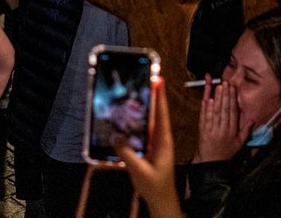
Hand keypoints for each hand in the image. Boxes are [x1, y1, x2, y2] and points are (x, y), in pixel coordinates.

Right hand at [116, 78, 181, 217]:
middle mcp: (161, 139)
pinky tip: (130, 117)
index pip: (162, 113)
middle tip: (147, 79)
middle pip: (156, 113)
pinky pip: (144, 131)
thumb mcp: (140, 171)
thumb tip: (116, 137)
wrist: (162, 201)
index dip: (160, 96)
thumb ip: (128, 155)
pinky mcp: (150, 149)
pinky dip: (138, 122)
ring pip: (150, 121)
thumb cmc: (156, 188)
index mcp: (163, 141)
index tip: (158, 79)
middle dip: (153, 96)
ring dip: (145, 107)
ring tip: (138, 92)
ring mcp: (156, 143)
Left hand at [195, 79, 247, 162]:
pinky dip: (206, 108)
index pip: (233, 112)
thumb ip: (246, 131)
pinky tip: (207, 99)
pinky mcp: (203, 131)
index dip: (232, 99)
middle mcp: (222, 129)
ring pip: (215, 112)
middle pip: (224, 109)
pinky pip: (204, 118)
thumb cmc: (226, 153)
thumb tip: (252, 120)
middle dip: (225, 95)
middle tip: (225, 83)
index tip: (233, 89)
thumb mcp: (239, 144)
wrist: (211, 163)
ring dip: (216, 98)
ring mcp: (212, 130)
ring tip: (218, 86)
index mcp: (232, 131)